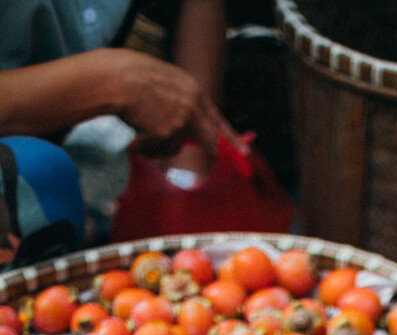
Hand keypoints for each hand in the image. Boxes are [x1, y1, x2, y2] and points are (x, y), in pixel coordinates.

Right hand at [101, 49, 242, 158]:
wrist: (118, 78)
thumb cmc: (134, 77)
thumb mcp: (168, 82)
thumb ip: (182, 102)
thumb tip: (189, 130)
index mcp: (194, 90)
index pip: (218, 119)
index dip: (232, 138)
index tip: (245, 152)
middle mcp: (193, 106)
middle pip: (211, 140)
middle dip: (211, 153)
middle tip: (214, 161)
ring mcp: (182, 121)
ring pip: (178, 147)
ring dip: (163, 145)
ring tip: (145, 127)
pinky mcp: (168, 134)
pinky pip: (162, 150)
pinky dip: (150, 147)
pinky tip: (139, 133)